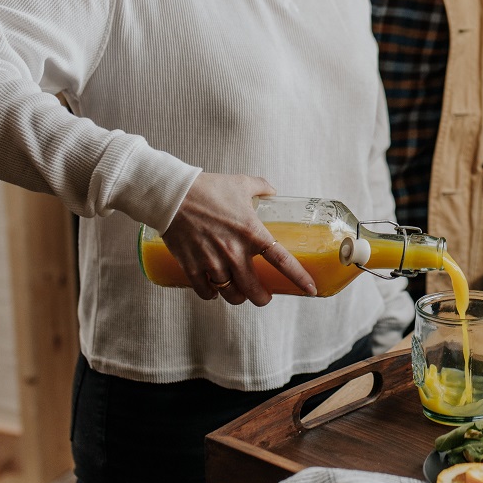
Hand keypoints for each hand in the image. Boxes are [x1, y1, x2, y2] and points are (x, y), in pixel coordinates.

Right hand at [163, 173, 316, 305]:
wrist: (173, 195)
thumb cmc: (208, 188)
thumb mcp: (241, 183)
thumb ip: (261, 187)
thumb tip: (272, 191)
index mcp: (252, 233)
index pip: (282, 261)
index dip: (299, 278)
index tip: (310, 290)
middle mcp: (234, 252)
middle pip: (254, 290)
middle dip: (262, 298)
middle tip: (264, 296)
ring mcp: (213, 262)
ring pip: (231, 294)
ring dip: (237, 297)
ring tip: (239, 292)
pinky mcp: (192, 267)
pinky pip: (206, 292)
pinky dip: (211, 294)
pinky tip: (214, 289)